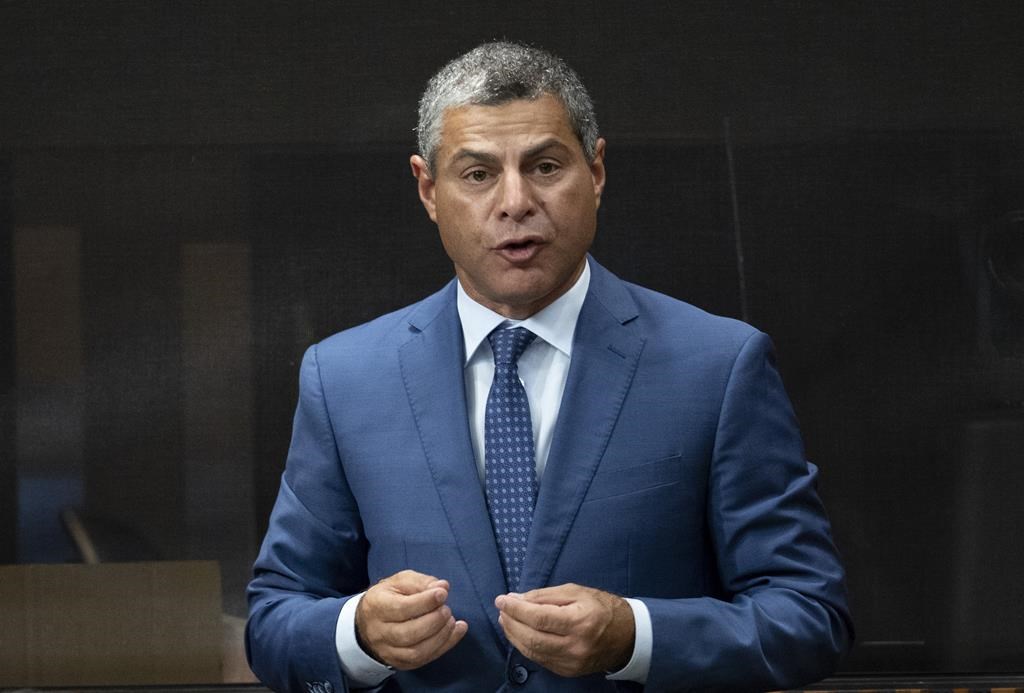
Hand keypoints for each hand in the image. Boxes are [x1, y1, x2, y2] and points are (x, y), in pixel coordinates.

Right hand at [355, 569, 467, 669]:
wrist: (368, 622)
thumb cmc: (389, 597)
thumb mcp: (400, 581)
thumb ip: (421, 582)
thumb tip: (443, 587)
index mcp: (376, 606)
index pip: (401, 608)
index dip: (425, 602)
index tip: (442, 593)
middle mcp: (379, 632)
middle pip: (408, 634)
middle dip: (434, 621)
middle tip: (447, 609)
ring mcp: (388, 651)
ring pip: (416, 652)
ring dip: (440, 637)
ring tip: (451, 621)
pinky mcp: (399, 663)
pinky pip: (423, 660)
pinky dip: (444, 647)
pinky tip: (456, 632)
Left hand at [494, 583, 634, 676]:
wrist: (627, 636)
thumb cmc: (601, 607)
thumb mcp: (575, 591)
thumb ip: (544, 596)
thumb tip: (516, 599)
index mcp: (579, 622)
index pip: (539, 617)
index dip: (516, 609)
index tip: (501, 599)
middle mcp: (575, 646)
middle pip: (532, 638)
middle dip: (511, 623)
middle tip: (502, 609)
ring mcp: (571, 662)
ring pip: (532, 652)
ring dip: (514, 635)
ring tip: (506, 620)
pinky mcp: (568, 671)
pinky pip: (540, 659)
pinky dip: (526, 646)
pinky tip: (520, 634)